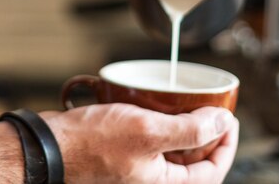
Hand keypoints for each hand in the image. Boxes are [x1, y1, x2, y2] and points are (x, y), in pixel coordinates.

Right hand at [43, 103, 238, 183]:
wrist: (49, 146)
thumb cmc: (91, 144)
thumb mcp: (148, 132)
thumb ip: (190, 131)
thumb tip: (223, 122)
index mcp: (164, 183)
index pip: (211, 170)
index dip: (226, 144)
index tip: (229, 119)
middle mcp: (151, 178)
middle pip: (192, 158)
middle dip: (205, 132)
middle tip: (208, 107)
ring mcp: (135, 166)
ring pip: (169, 148)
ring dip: (180, 125)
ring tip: (183, 103)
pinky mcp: (119, 153)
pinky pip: (147, 140)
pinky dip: (155, 123)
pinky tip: (150, 104)